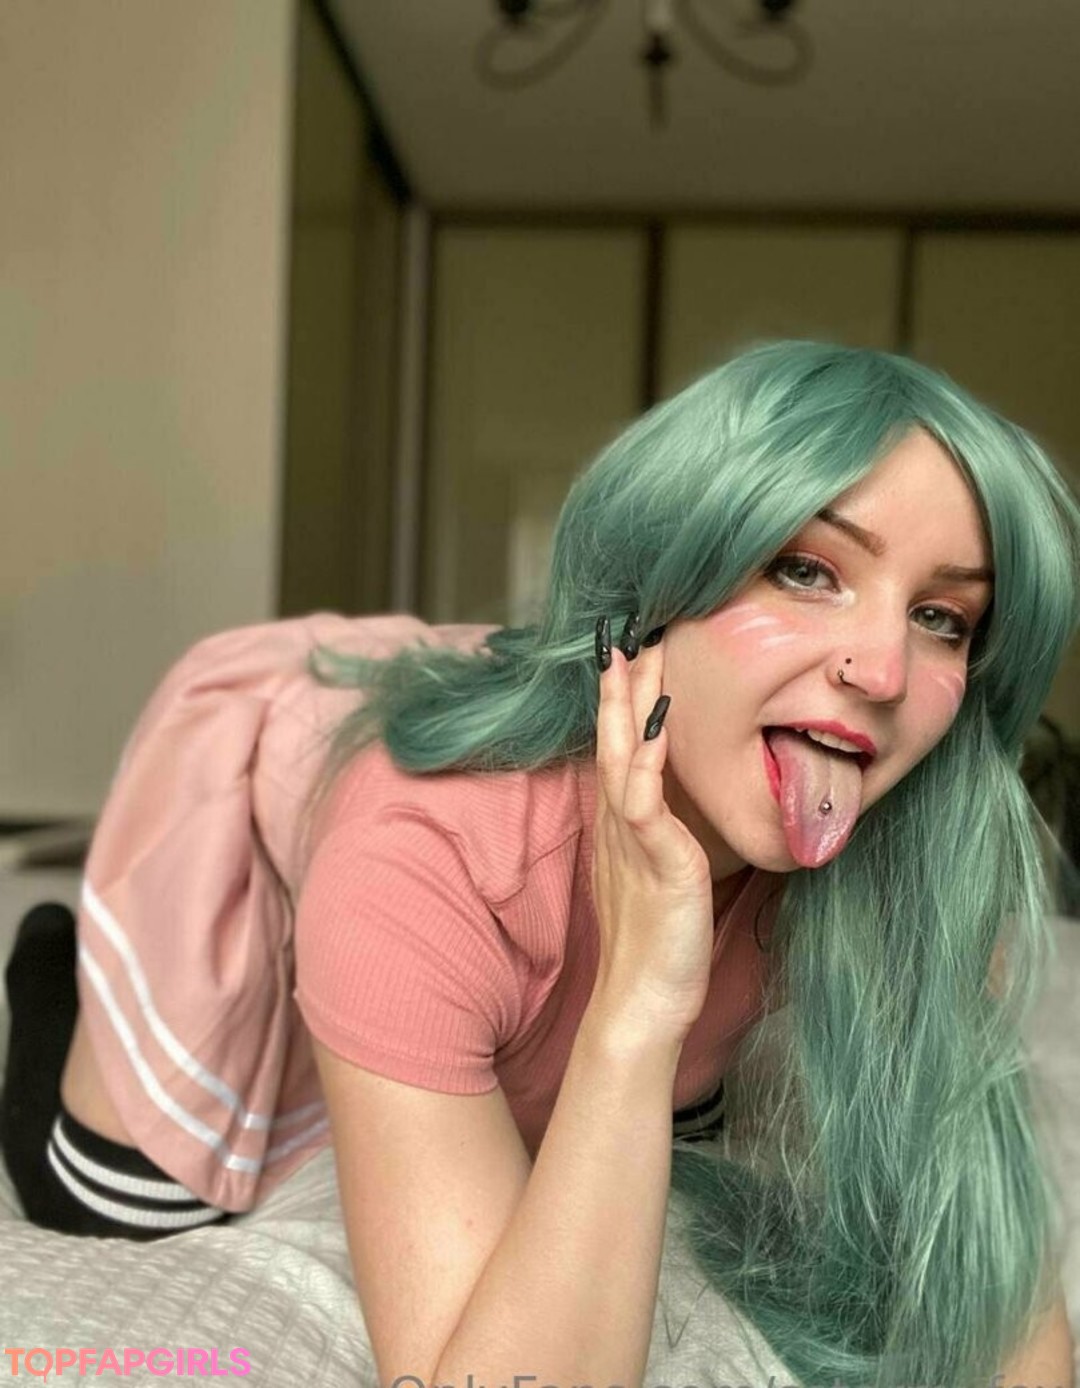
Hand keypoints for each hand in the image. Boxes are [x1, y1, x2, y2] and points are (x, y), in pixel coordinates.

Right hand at [588, 614, 715, 1044]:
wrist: (643, 1005)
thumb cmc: (656, 947)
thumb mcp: (658, 877)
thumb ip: (660, 837)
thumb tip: (672, 808)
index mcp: (623, 826)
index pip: (619, 749)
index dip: (621, 702)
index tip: (631, 654)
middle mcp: (621, 826)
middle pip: (614, 740)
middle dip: (621, 686)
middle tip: (628, 631)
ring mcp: (633, 843)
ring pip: (625, 758)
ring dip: (629, 707)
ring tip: (634, 657)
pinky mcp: (657, 864)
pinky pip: (648, 804)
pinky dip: (649, 762)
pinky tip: (658, 727)